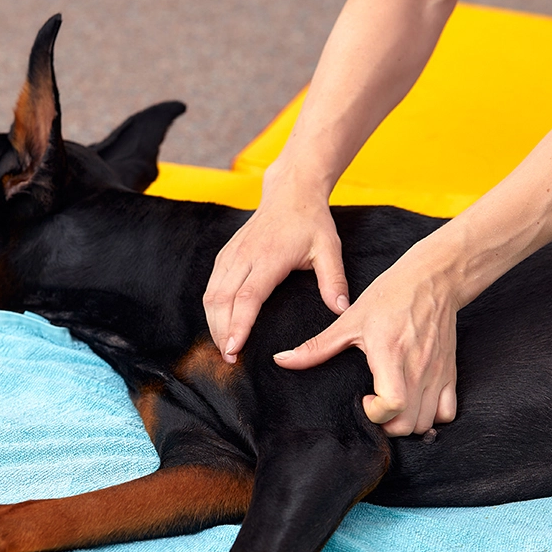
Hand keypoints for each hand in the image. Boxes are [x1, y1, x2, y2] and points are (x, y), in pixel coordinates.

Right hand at [204, 173, 349, 362]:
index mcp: (269, 257)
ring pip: (211, 295)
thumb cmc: (311, 221)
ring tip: (223, 348)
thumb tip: (341, 310)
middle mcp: (244, 256)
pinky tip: (218, 325)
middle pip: (221, 301)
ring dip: (213, 324)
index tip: (234, 349)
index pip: (247, 297)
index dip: (238, 325)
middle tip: (230, 360)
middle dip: (221, 333)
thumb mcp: (329, 248)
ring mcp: (232, 254)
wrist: (291, 191)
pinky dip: (211, 309)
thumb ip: (334, 281)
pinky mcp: (226, 254)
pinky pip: (211, 286)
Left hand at [273, 243, 458, 435]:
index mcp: (390, 354)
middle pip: (408, 423)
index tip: (365, 400)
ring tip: (391, 406)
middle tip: (374, 407)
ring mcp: (436, 372)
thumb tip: (282, 360)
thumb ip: (316, 347)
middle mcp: (417, 368)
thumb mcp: (350, 320)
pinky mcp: (449, 372)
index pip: (393, 403)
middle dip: (387, 425)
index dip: (375, 413)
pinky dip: (432, 416)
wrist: (432, 280)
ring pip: (427, 423)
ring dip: (407, 423)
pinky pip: (447, 412)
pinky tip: (415, 403)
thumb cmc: (390, 296)